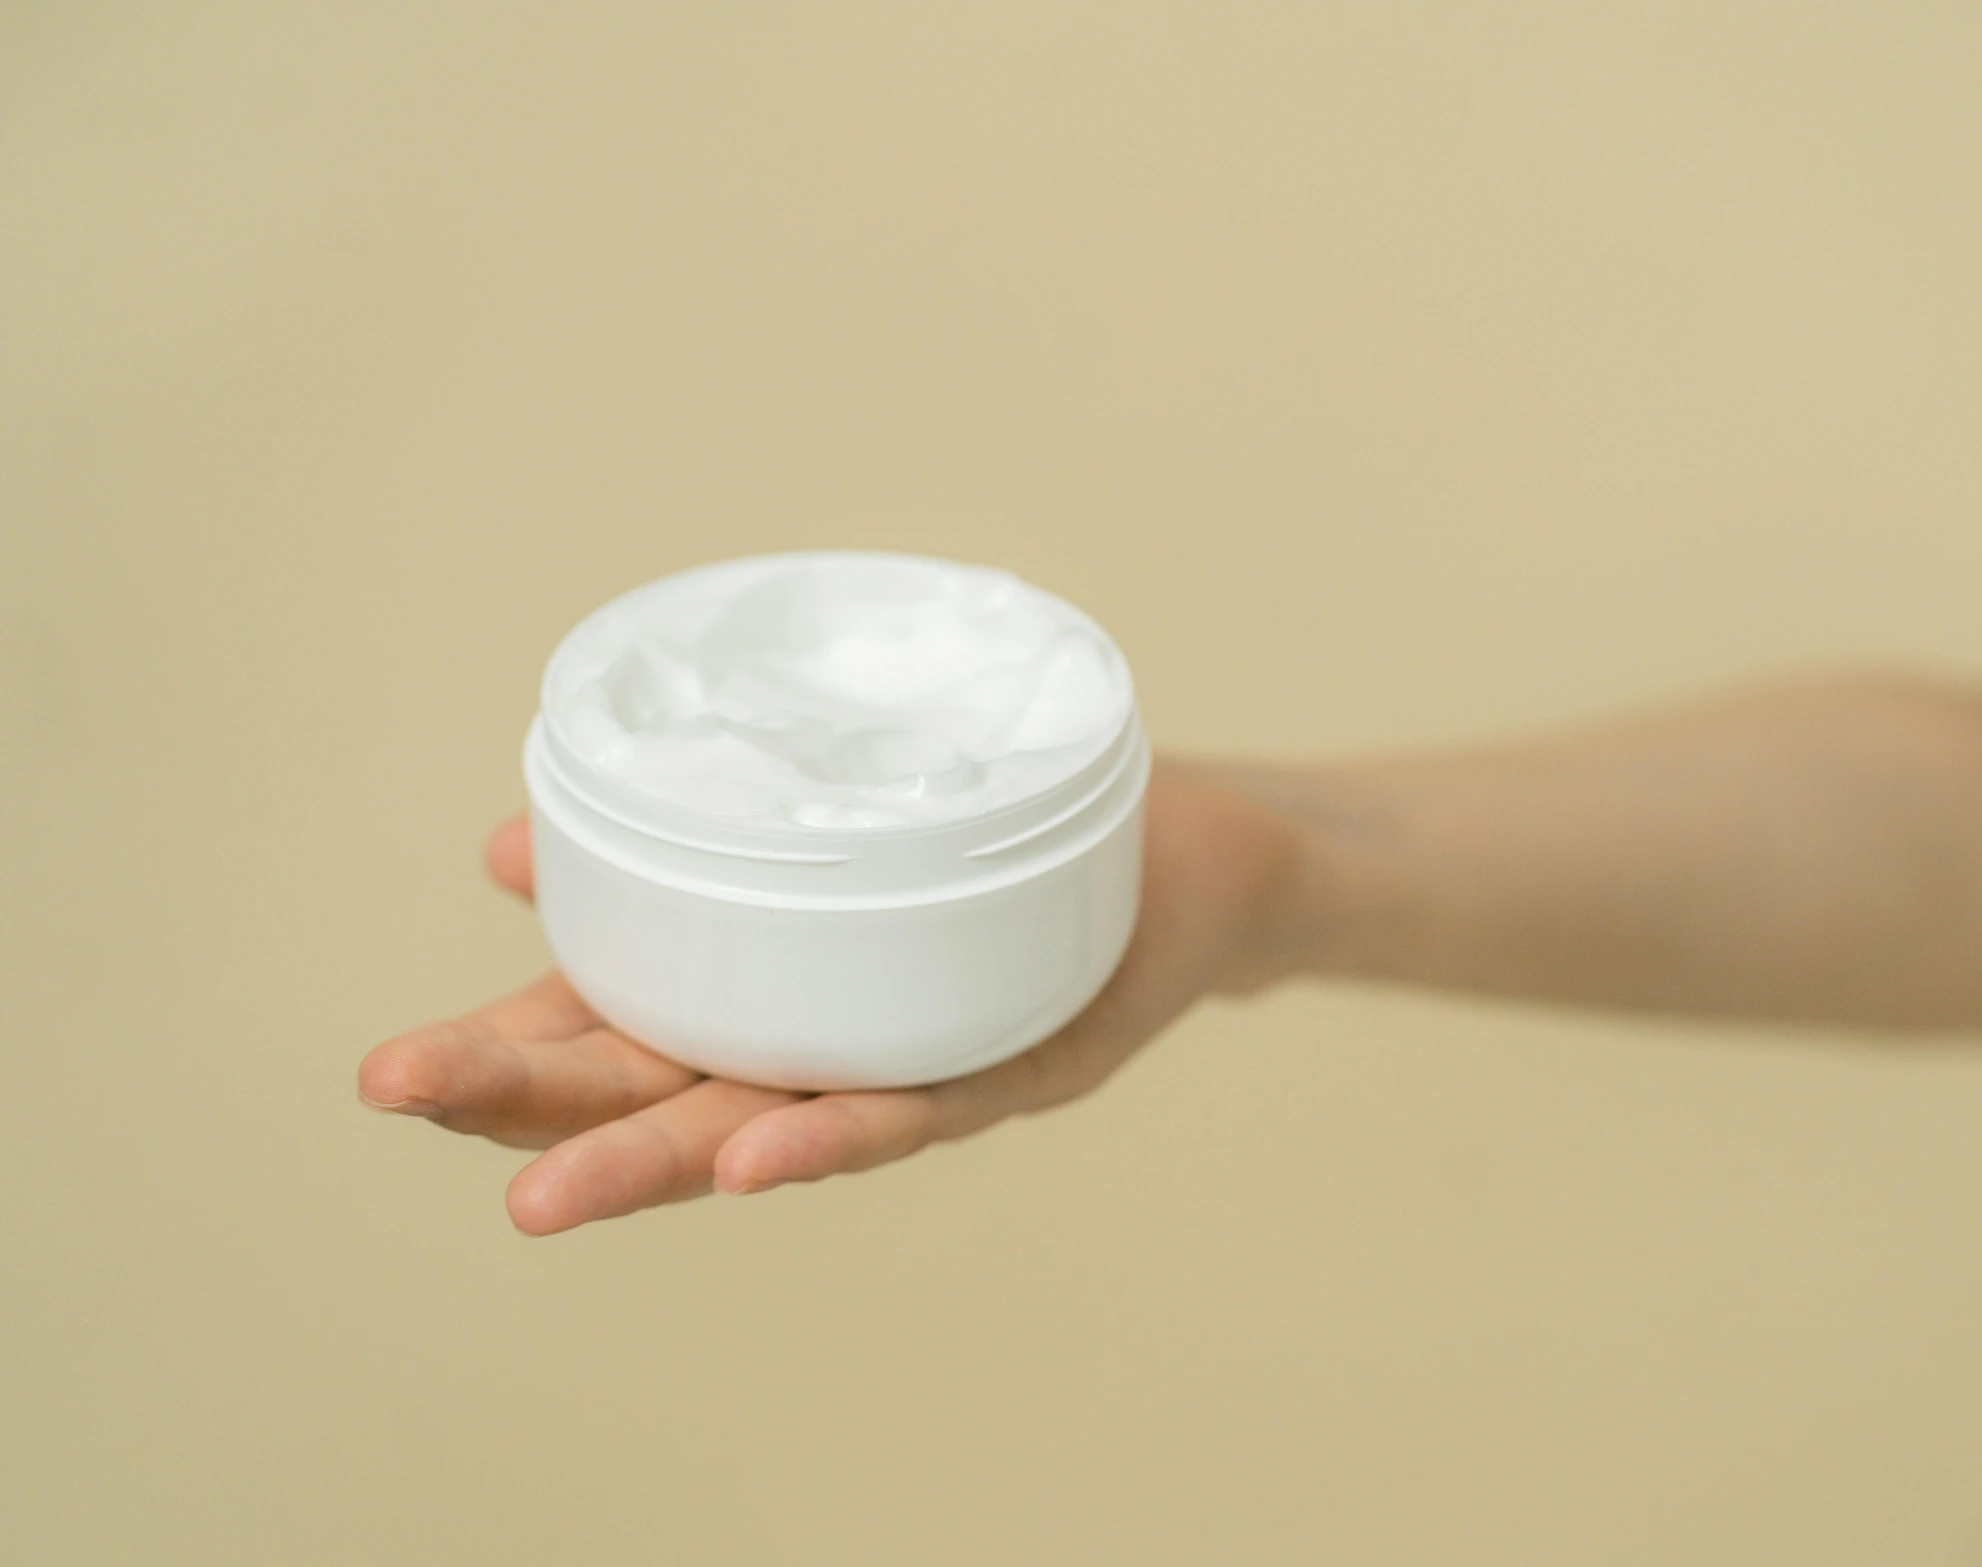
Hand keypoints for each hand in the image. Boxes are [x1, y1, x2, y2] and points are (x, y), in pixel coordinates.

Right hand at [358, 760, 1303, 1234]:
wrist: (1199, 864)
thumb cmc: (999, 837)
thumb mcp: (839, 823)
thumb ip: (691, 838)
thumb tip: (513, 835)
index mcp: (758, 992)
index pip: (602, 1040)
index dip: (496, 1062)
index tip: (383, 1074)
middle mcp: (815, 1046)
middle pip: (651, 1091)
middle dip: (523, 1108)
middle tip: (395, 1098)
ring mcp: (908, 1062)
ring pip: (760, 1126)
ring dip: (649, 1164)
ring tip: (537, 1197)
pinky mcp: (1014, 1065)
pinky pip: (914, 1109)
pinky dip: (831, 1133)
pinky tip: (757, 1157)